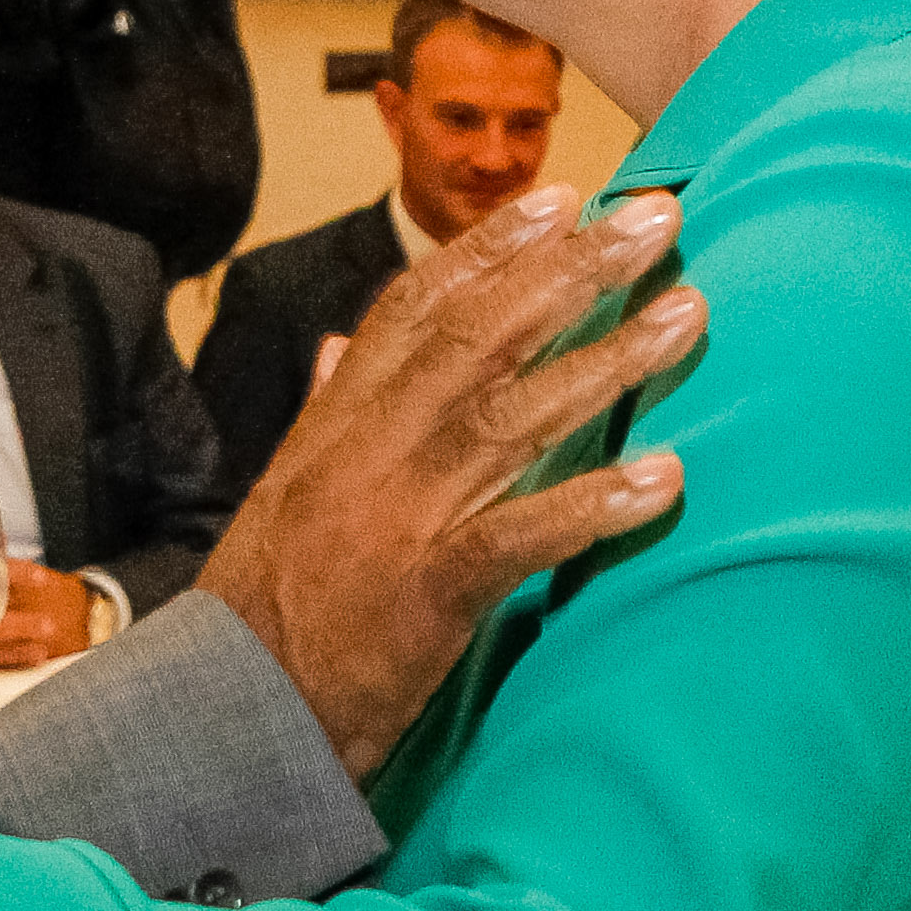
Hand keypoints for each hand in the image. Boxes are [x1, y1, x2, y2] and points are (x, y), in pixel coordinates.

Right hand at [199, 185, 702, 777]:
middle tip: (654, 218)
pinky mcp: (427, 592)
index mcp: (334, 424)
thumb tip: (337, 344)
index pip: (415, 309)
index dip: (489, 248)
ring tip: (686, 316)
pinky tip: (661, 479)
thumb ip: (323, 412)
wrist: (224, 712)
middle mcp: (367, 451)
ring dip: (607, 361)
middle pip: (479, 337)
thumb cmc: (264, 607)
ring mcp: (398, 516)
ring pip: (512, 416)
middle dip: (572, 270)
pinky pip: (520, 536)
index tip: (559, 198)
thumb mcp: (285, 494)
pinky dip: (591, 504)